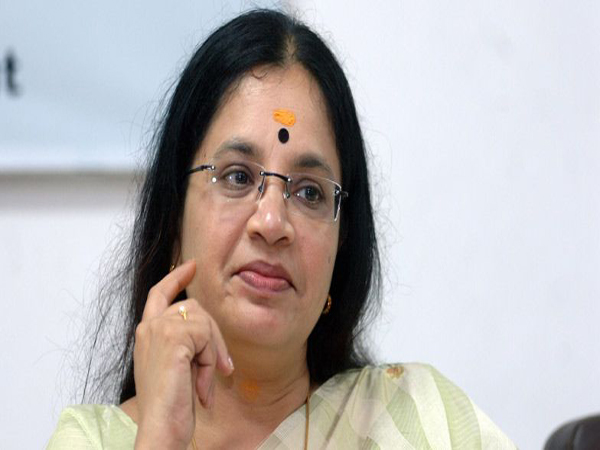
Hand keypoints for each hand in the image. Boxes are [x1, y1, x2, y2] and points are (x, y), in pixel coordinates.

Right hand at [133, 260, 233, 448]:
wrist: (160, 428)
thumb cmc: (170, 405)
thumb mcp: (178, 367)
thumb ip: (186, 343)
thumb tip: (209, 330)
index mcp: (146, 334)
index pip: (159, 294)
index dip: (175, 277)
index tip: (191, 266)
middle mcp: (149, 327)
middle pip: (193, 307)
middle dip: (214, 336)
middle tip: (224, 368)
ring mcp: (158, 330)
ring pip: (204, 321)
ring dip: (213, 352)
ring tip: (207, 381)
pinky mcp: (172, 338)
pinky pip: (206, 335)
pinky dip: (211, 360)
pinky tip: (203, 386)